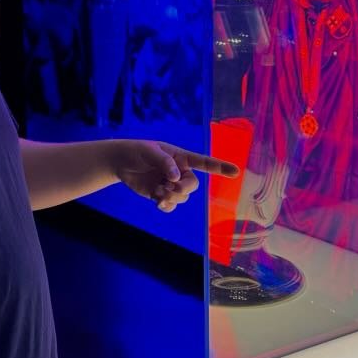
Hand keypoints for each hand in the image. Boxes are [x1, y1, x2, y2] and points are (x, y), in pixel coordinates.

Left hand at [110, 140, 239, 211]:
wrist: (121, 162)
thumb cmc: (137, 151)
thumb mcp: (150, 151)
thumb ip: (165, 162)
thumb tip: (175, 177)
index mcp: (182, 157)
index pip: (205, 163)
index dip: (221, 167)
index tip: (236, 172)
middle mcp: (180, 172)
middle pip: (192, 185)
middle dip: (182, 189)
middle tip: (167, 186)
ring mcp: (171, 185)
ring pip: (182, 198)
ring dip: (171, 197)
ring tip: (157, 190)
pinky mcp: (161, 195)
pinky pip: (171, 206)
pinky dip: (166, 206)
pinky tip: (157, 202)